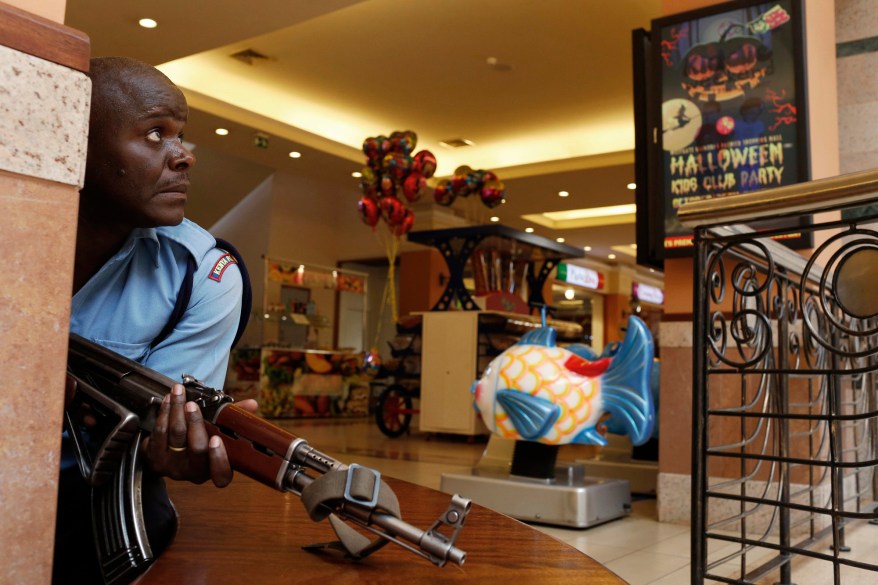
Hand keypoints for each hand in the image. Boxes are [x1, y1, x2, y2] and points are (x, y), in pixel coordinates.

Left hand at [142, 384, 257, 486]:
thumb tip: (252, 404)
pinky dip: (164, 412)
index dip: (219, 459)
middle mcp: (194, 471)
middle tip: (193, 405)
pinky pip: (160, 432)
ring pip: (176, 435)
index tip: (216, 440)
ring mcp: (173, 466)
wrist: (167, 453)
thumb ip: (234, 420)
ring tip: (178, 392)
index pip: (221, 475)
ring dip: (176, 410)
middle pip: (196, 449)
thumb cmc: (199, 440)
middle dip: (194, 423)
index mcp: (214, 469)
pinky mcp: (155, 457)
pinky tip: (168, 400)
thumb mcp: (218, 433)